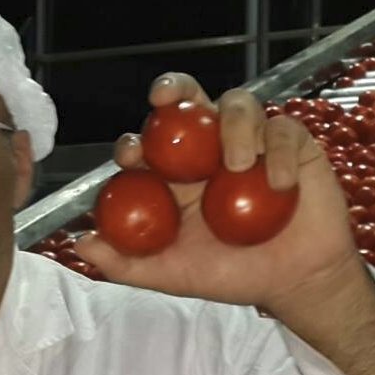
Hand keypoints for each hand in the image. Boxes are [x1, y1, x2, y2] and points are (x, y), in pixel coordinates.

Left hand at [74, 74, 360, 313]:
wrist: (293, 284)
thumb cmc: (230, 275)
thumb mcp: (171, 275)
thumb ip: (125, 263)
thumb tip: (80, 243)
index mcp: (176, 175)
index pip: (149, 143)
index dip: (135, 142)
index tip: (133, 155)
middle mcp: (210, 149)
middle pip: (188, 102)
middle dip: (175, 89)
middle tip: (166, 98)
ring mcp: (251, 142)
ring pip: (236, 104)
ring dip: (233, 126)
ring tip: (238, 165)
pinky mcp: (293, 145)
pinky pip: (283, 130)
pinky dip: (279, 153)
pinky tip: (280, 184)